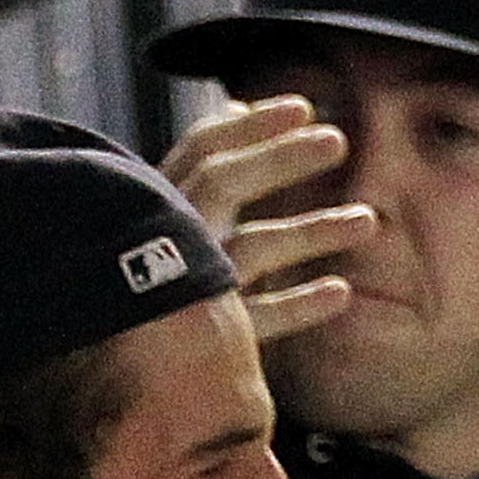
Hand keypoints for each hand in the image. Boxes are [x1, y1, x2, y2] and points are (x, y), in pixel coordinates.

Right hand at [160, 97, 375, 342]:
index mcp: (150, 208)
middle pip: (220, 184)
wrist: (109, 374)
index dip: (251, 127)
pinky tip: (341, 292)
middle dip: (279, 158)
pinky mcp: (195, 348)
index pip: (200, 152)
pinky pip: (255, 322)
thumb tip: (233, 104)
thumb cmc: (147, 282)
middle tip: (337, 141)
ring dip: (312, 231)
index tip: (303, 109)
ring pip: (250, 250)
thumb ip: (201, 168)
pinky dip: (297, 305)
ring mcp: (175, 294)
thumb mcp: (171, 212)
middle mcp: (160, 242)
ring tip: (369, 221)